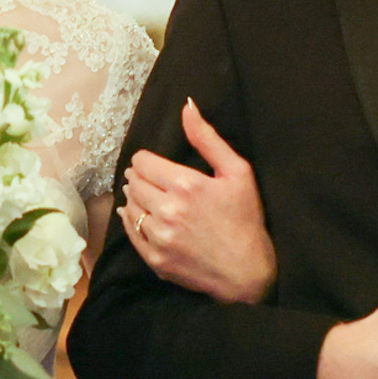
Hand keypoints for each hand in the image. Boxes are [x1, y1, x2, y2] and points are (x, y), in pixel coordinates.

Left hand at [121, 101, 276, 302]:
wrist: (248, 272)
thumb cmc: (246, 219)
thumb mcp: (237, 172)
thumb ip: (208, 138)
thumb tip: (187, 106)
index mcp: (186, 185)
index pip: (143, 162)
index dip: (147, 160)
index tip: (154, 164)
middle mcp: (168, 210)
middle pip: (133, 182)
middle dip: (140, 177)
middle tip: (151, 180)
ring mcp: (159, 237)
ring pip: (130, 206)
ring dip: (135, 198)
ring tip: (148, 197)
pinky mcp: (155, 259)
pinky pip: (131, 232)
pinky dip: (130, 220)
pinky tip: (137, 215)